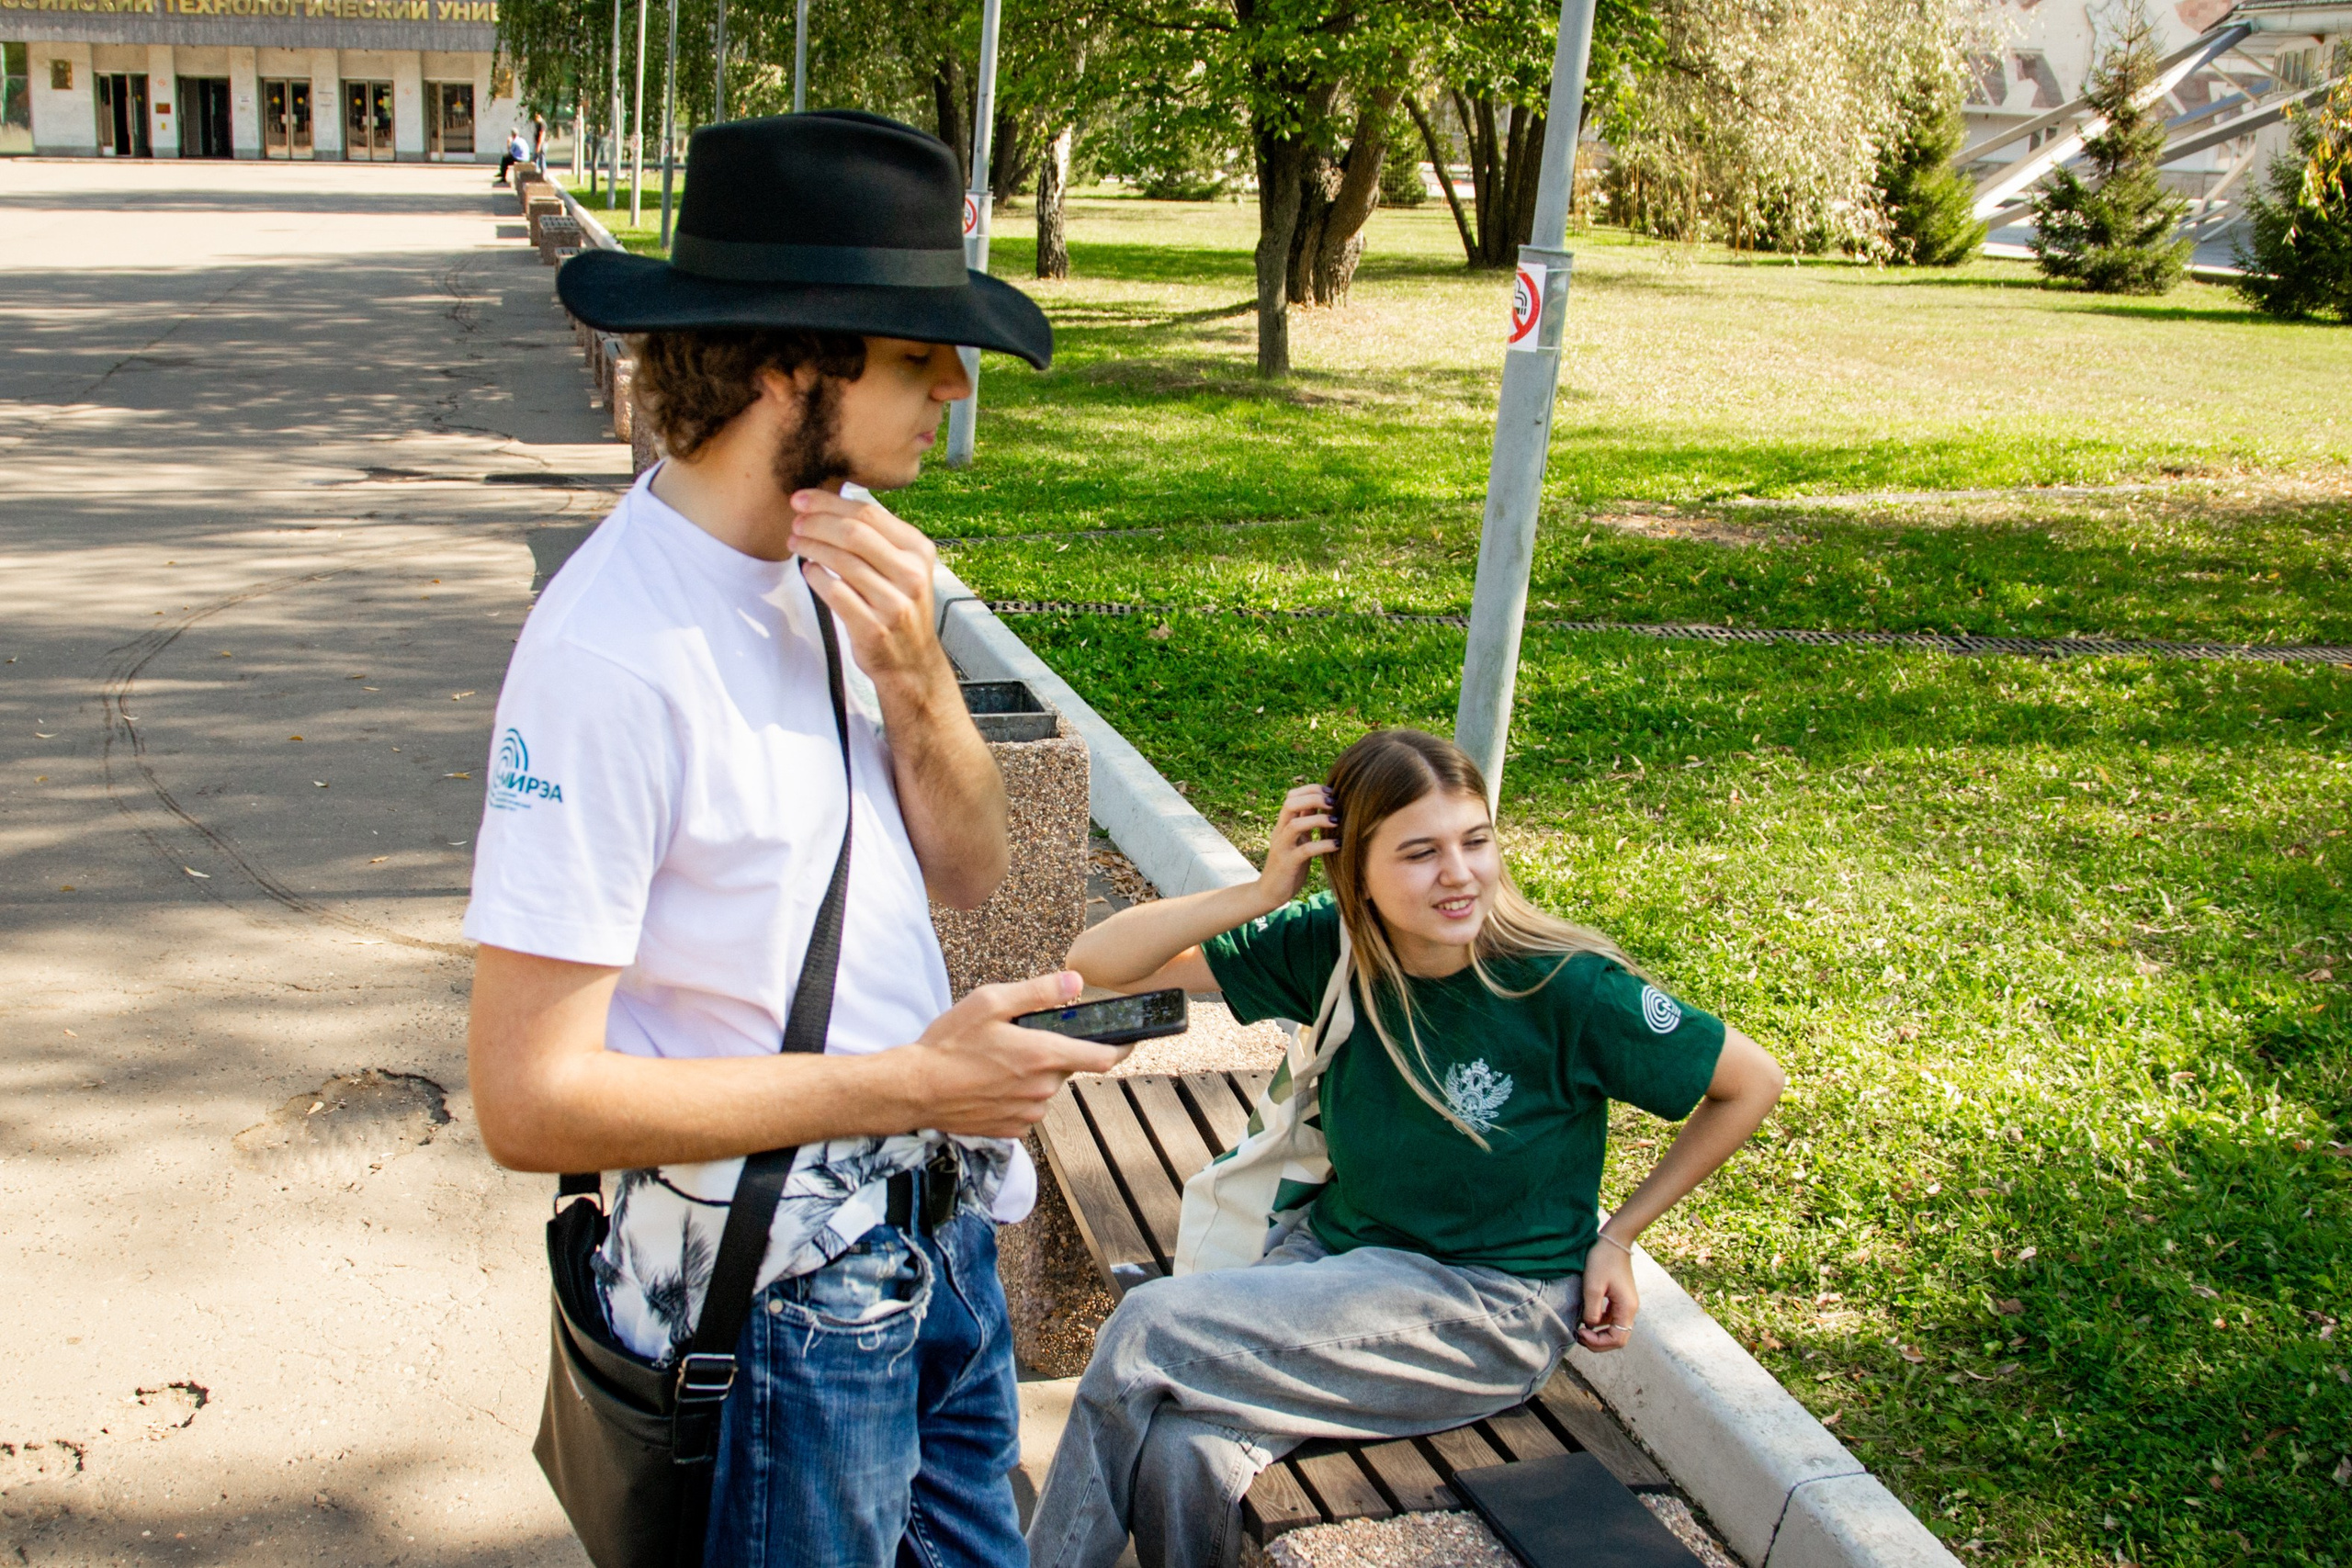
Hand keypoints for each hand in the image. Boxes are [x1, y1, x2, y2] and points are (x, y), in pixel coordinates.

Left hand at [787, 489, 946, 687]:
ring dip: (810, 546)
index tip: (802, 499)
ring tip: (795, 542)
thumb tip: (831, 503)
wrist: (912, 662)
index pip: (869, 513)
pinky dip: (815, 576)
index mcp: (918, 551)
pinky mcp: (873, 628)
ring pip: (841, 561)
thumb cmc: (898, 605)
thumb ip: (878, 537)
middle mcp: (911, 575)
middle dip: (816, 522)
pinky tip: (808, 570)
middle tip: (795, 522)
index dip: (829, 502)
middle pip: (853, 533)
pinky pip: (834, 592)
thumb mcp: (903, 567)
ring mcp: (894, 603)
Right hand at [901, 971, 1129, 1137]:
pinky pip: (1027, 1108)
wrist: (915, 1090)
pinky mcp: (1013, 1129)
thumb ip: (1039, 992)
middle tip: (1017, 1041)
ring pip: (1046, 1088)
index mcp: (1043, 1055)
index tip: (1129, 1040)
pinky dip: (1016, 1095)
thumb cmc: (950, 1043)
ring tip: (995, 1063)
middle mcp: (1042, 1088)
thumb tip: (1076, 982)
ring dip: (1032, 1075)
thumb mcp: (991, 1002)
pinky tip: (989, 1084)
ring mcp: (1028, 1112)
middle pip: (1066, 1068)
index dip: (1120, 1048)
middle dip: (1051, 1053)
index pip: (1103, 1058)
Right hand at [1256, 784, 1340, 908]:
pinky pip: (1305, 850)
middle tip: (1334, 803)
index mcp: (1283, 824)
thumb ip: (1306, 823)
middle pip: (1291, 803)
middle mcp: (1280, 832)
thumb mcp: (1298, 840)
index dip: (1311, 789)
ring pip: (1296, 825)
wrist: (1269, 892)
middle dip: (1314, 798)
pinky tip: (1337, 845)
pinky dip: (1323, 845)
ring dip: (1319, 820)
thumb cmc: (1289, 866)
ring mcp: (1283, 847)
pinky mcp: (1288, 864)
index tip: (1330, 793)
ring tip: (1337, 821)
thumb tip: (1324, 805)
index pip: (1292, 796)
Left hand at [1576, 1233, 1639, 1352]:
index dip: (1599, 1342)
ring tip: (1581, 1329)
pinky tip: (1587, 1318)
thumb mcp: (1593, 1286)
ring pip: (1615, 1330)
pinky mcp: (1620, 1299)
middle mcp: (1630, 1309)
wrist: (1614, 1241)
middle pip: (1619, 1338)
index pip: (1618, 1339)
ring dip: (1599, 1335)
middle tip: (1579, 1335)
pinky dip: (1600, 1324)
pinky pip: (1612, 1320)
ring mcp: (1626, 1304)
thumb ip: (1592, 1310)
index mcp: (1627, 1308)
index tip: (1581, 1332)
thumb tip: (1590, 1326)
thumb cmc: (1603, 1260)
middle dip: (1599, 1342)